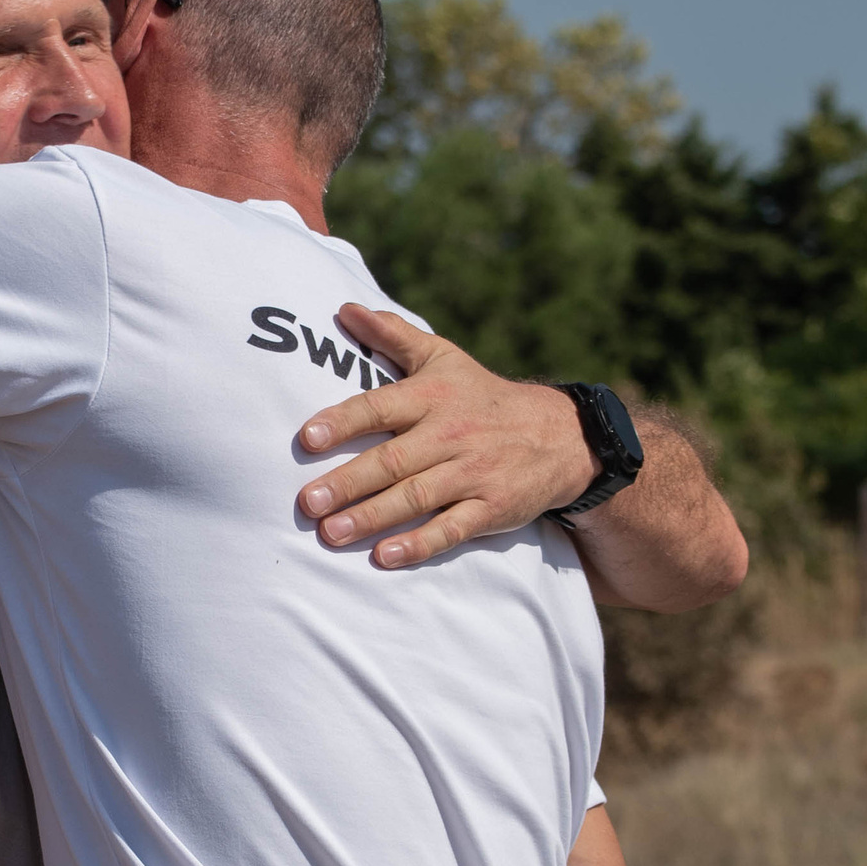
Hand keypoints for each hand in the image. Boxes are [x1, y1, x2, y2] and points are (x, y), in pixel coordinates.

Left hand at [292, 307, 590, 568]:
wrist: (558, 436)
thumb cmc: (481, 396)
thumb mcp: (443, 358)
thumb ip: (393, 335)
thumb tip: (345, 309)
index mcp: (433, 396)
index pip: (380, 407)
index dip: (343, 422)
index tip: (307, 438)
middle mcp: (451, 434)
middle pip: (392, 460)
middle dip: (348, 482)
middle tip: (307, 501)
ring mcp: (472, 473)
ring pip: (415, 497)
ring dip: (371, 517)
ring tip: (331, 532)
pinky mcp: (490, 508)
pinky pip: (450, 530)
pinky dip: (418, 544)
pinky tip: (385, 556)